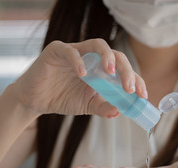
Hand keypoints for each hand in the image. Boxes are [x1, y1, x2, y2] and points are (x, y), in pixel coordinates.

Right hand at [12, 39, 147, 115]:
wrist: (35, 100)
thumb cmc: (62, 98)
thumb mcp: (88, 105)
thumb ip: (103, 107)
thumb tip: (119, 112)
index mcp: (101, 69)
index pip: (124, 70)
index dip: (136, 80)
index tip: (142, 95)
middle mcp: (92, 57)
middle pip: (115, 55)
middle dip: (126, 71)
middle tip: (130, 88)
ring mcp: (75, 51)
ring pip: (97, 44)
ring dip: (108, 57)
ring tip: (112, 72)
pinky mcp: (57, 51)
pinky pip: (70, 51)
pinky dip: (78, 60)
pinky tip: (83, 74)